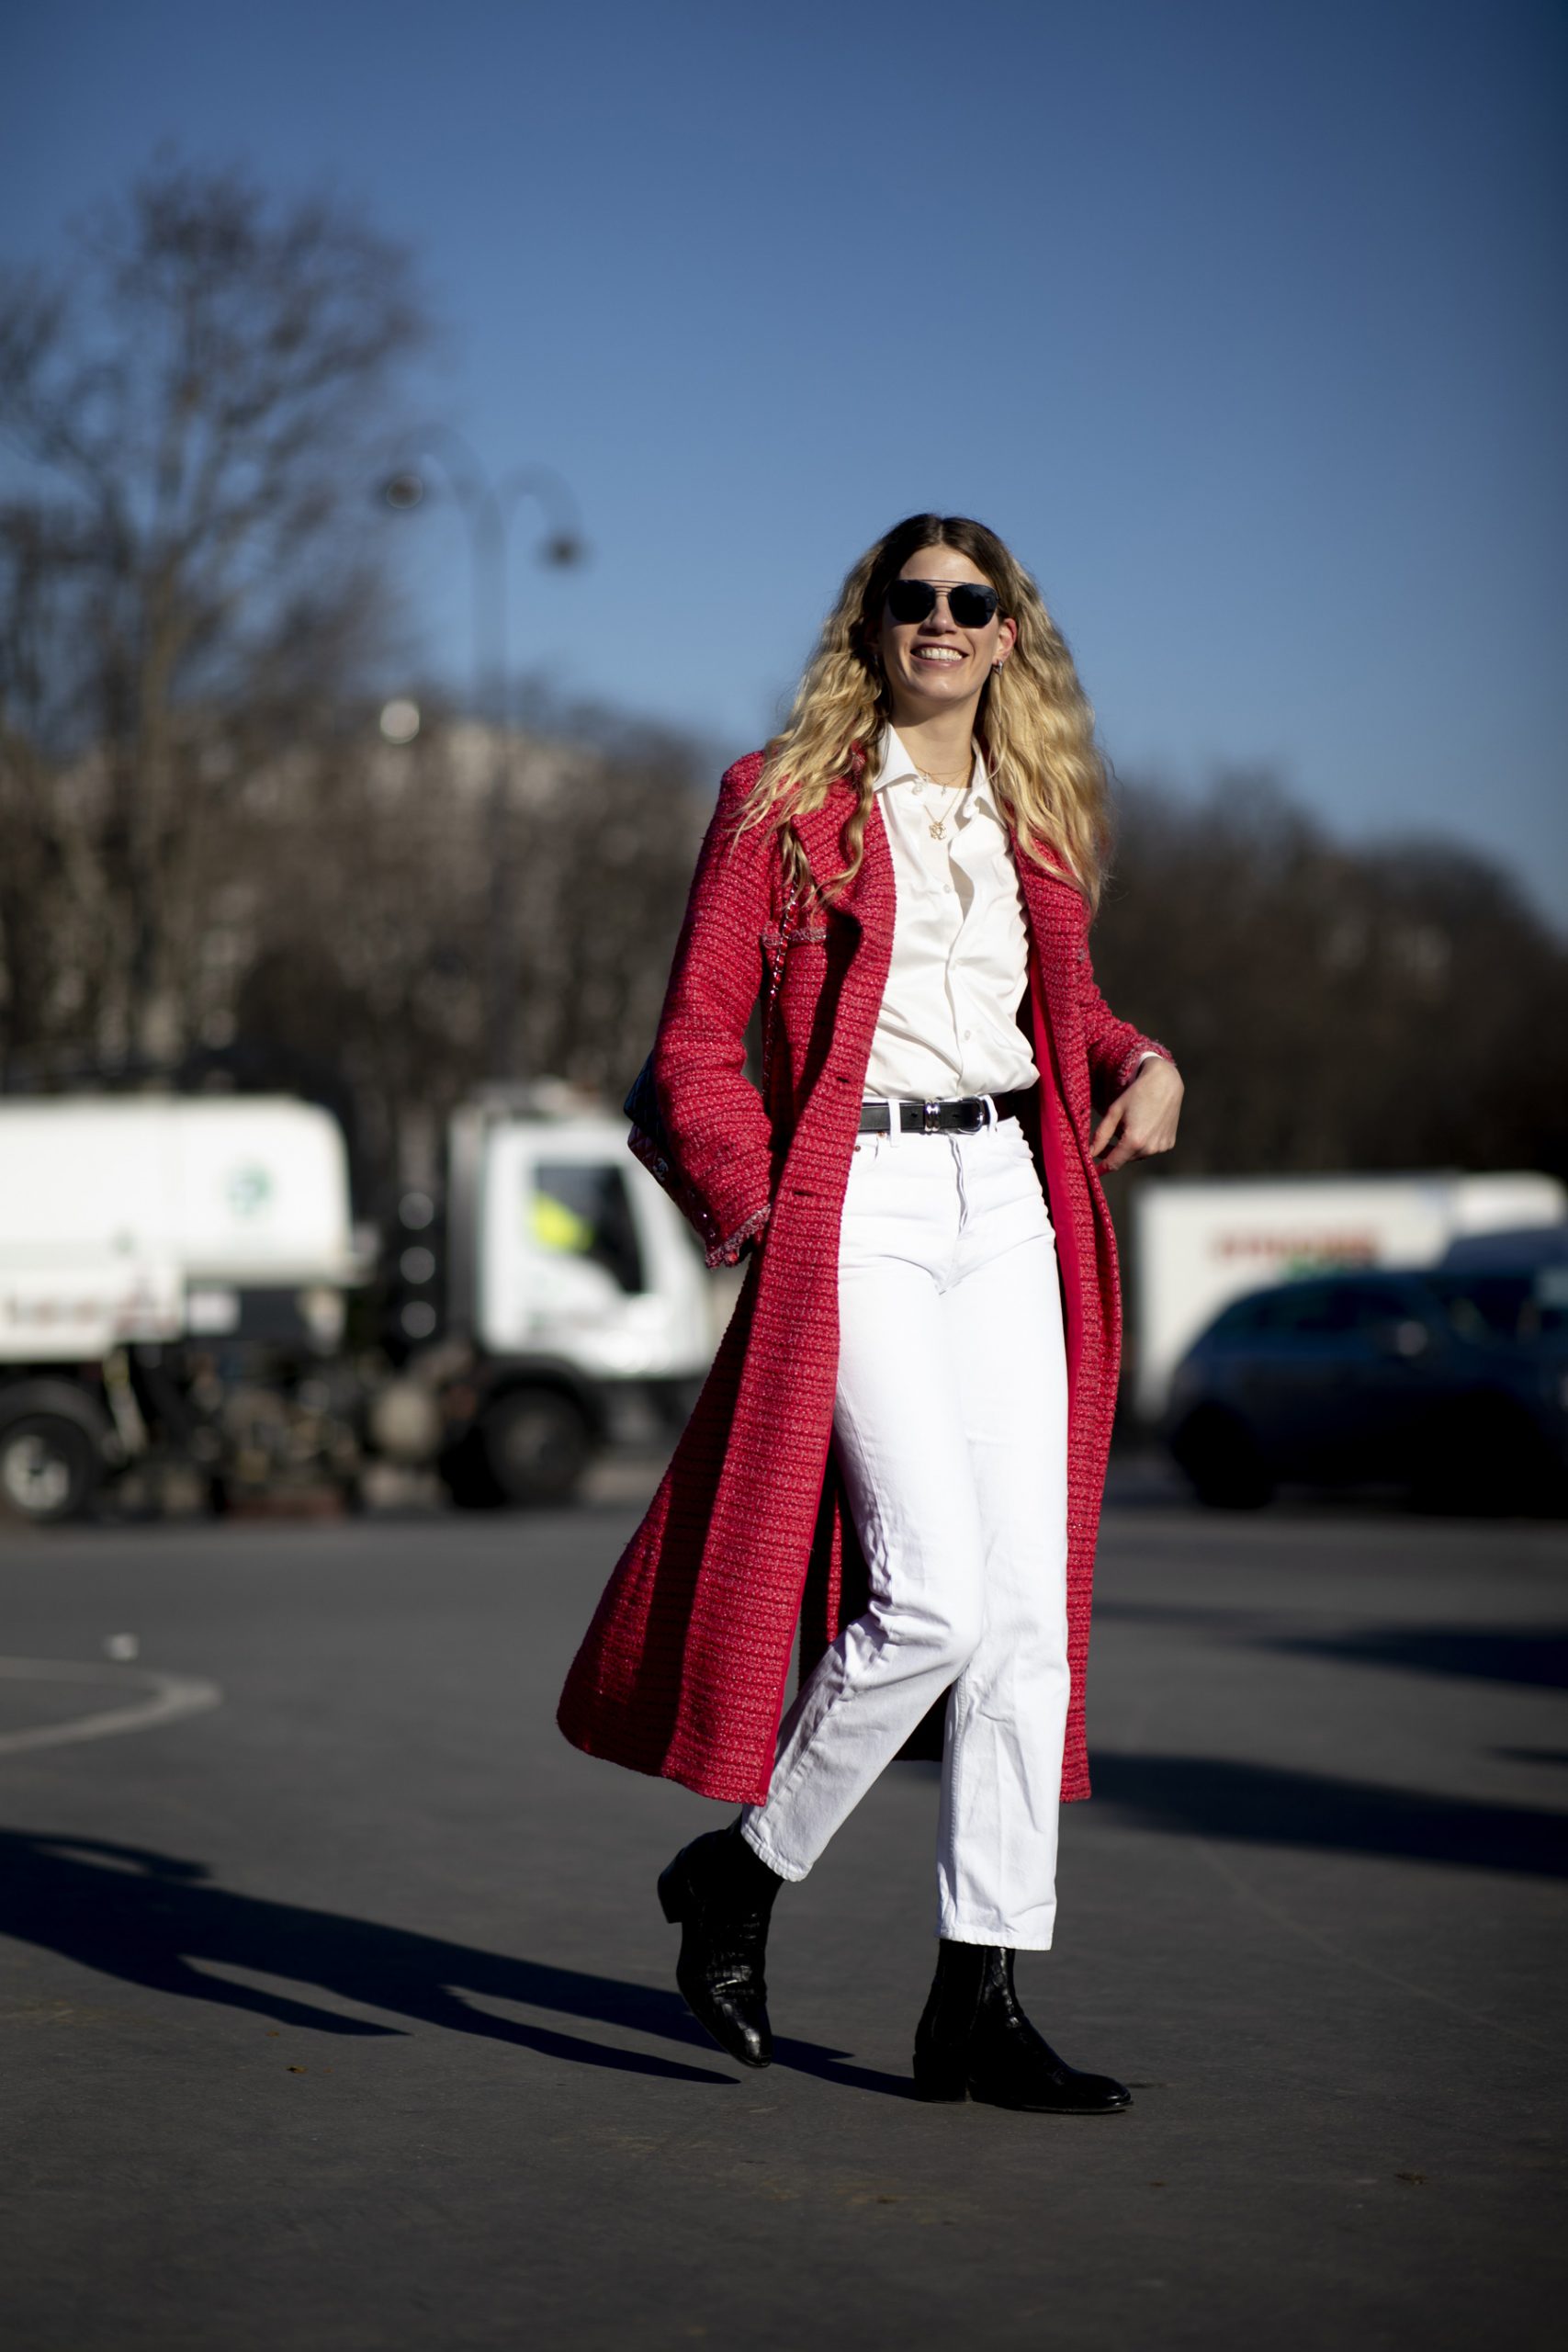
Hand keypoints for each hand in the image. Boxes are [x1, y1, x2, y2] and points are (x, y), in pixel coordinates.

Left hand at [1089, 1057, 1182, 1172]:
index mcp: (1134, 1141)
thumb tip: (1090, 1153)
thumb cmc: (1137, 1093)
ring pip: (1137, 1155)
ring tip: (1126, 1128)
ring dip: (1129, 1148)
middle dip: (1113, 1154)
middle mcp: (1150, 1148)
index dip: (1101, 1168)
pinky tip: (1142, 1127)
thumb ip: (1101, 1135)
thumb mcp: (1114, 1112)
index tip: (1092, 1171)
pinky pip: (1150, 1149)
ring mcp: (1161, 1147)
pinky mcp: (1169, 1143)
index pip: (1113, 1163)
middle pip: (1125, 1159)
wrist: (1165, 1082)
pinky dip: (1143, 1143)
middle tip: (1104, 1143)